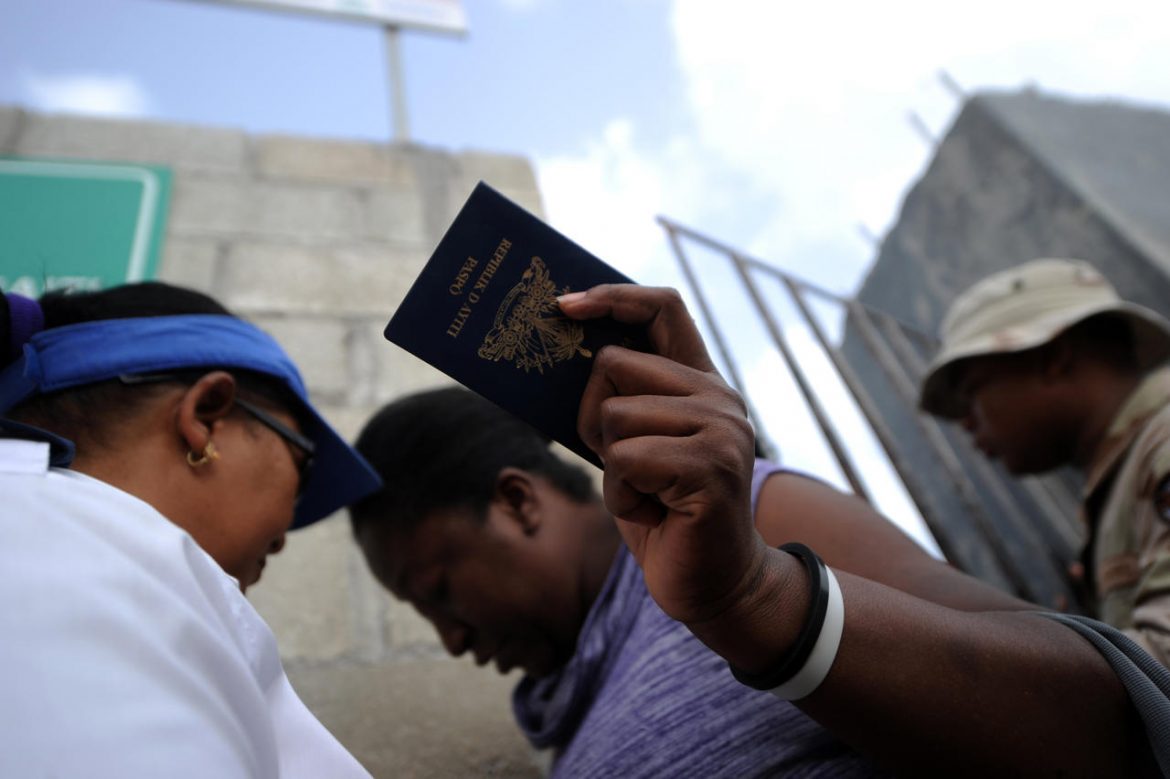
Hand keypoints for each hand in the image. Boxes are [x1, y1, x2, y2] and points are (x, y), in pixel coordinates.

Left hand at [559, 285, 766, 625]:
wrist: (713, 584)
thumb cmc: (663, 513)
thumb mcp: (633, 446)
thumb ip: (617, 401)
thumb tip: (560, 355)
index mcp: (701, 382)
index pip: (663, 307)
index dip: (612, 296)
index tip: (565, 305)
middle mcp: (719, 396)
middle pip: (612, 362)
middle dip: (592, 415)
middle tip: (623, 463)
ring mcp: (721, 429)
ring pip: (614, 414)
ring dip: (611, 466)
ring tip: (648, 494)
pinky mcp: (712, 466)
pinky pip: (625, 458)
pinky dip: (623, 495)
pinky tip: (655, 513)